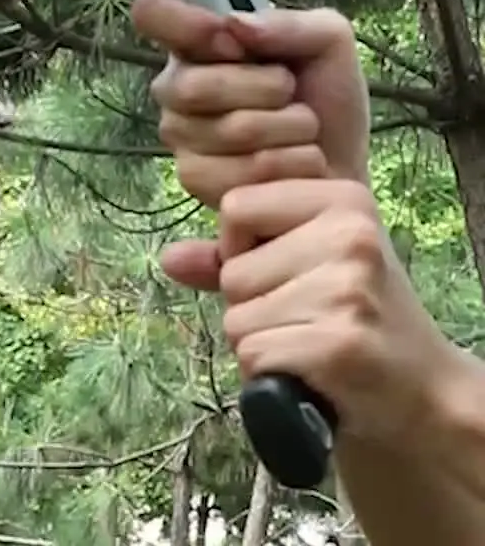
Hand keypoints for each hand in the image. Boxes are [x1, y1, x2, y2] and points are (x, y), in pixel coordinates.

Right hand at [130, 0, 371, 287]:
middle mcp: (175, 85)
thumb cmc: (326, 98)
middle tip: (291, 91)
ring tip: (302, 129)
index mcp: (195, 41)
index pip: (152, 14)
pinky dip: (286, 165)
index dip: (188, 25)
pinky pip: (237, 171)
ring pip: (226, 130)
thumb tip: (234, 24)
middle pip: (192, 86)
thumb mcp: (326, 42)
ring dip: (285, 129)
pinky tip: (295, 161)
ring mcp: (179, 134)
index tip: (232, 42)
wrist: (344, 164)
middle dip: (264, 89)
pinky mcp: (194, 179)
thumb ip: (288, 24)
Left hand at [215, 177, 462, 449]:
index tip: (282, 269)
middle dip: (250, 303)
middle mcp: (350, 233)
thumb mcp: (304, 263)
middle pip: (234, 269)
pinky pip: (255, 354)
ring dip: (260, 342)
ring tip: (309, 343)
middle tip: (303, 317)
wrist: (419, 389)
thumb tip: (168, 258)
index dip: (241, 248)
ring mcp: (348, 287)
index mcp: (341, 197)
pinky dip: (268, 372)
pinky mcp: (341, 342)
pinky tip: (311, 371)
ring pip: (238, 316)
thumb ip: (233, 255)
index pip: (237, 205)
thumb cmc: (354, 314)